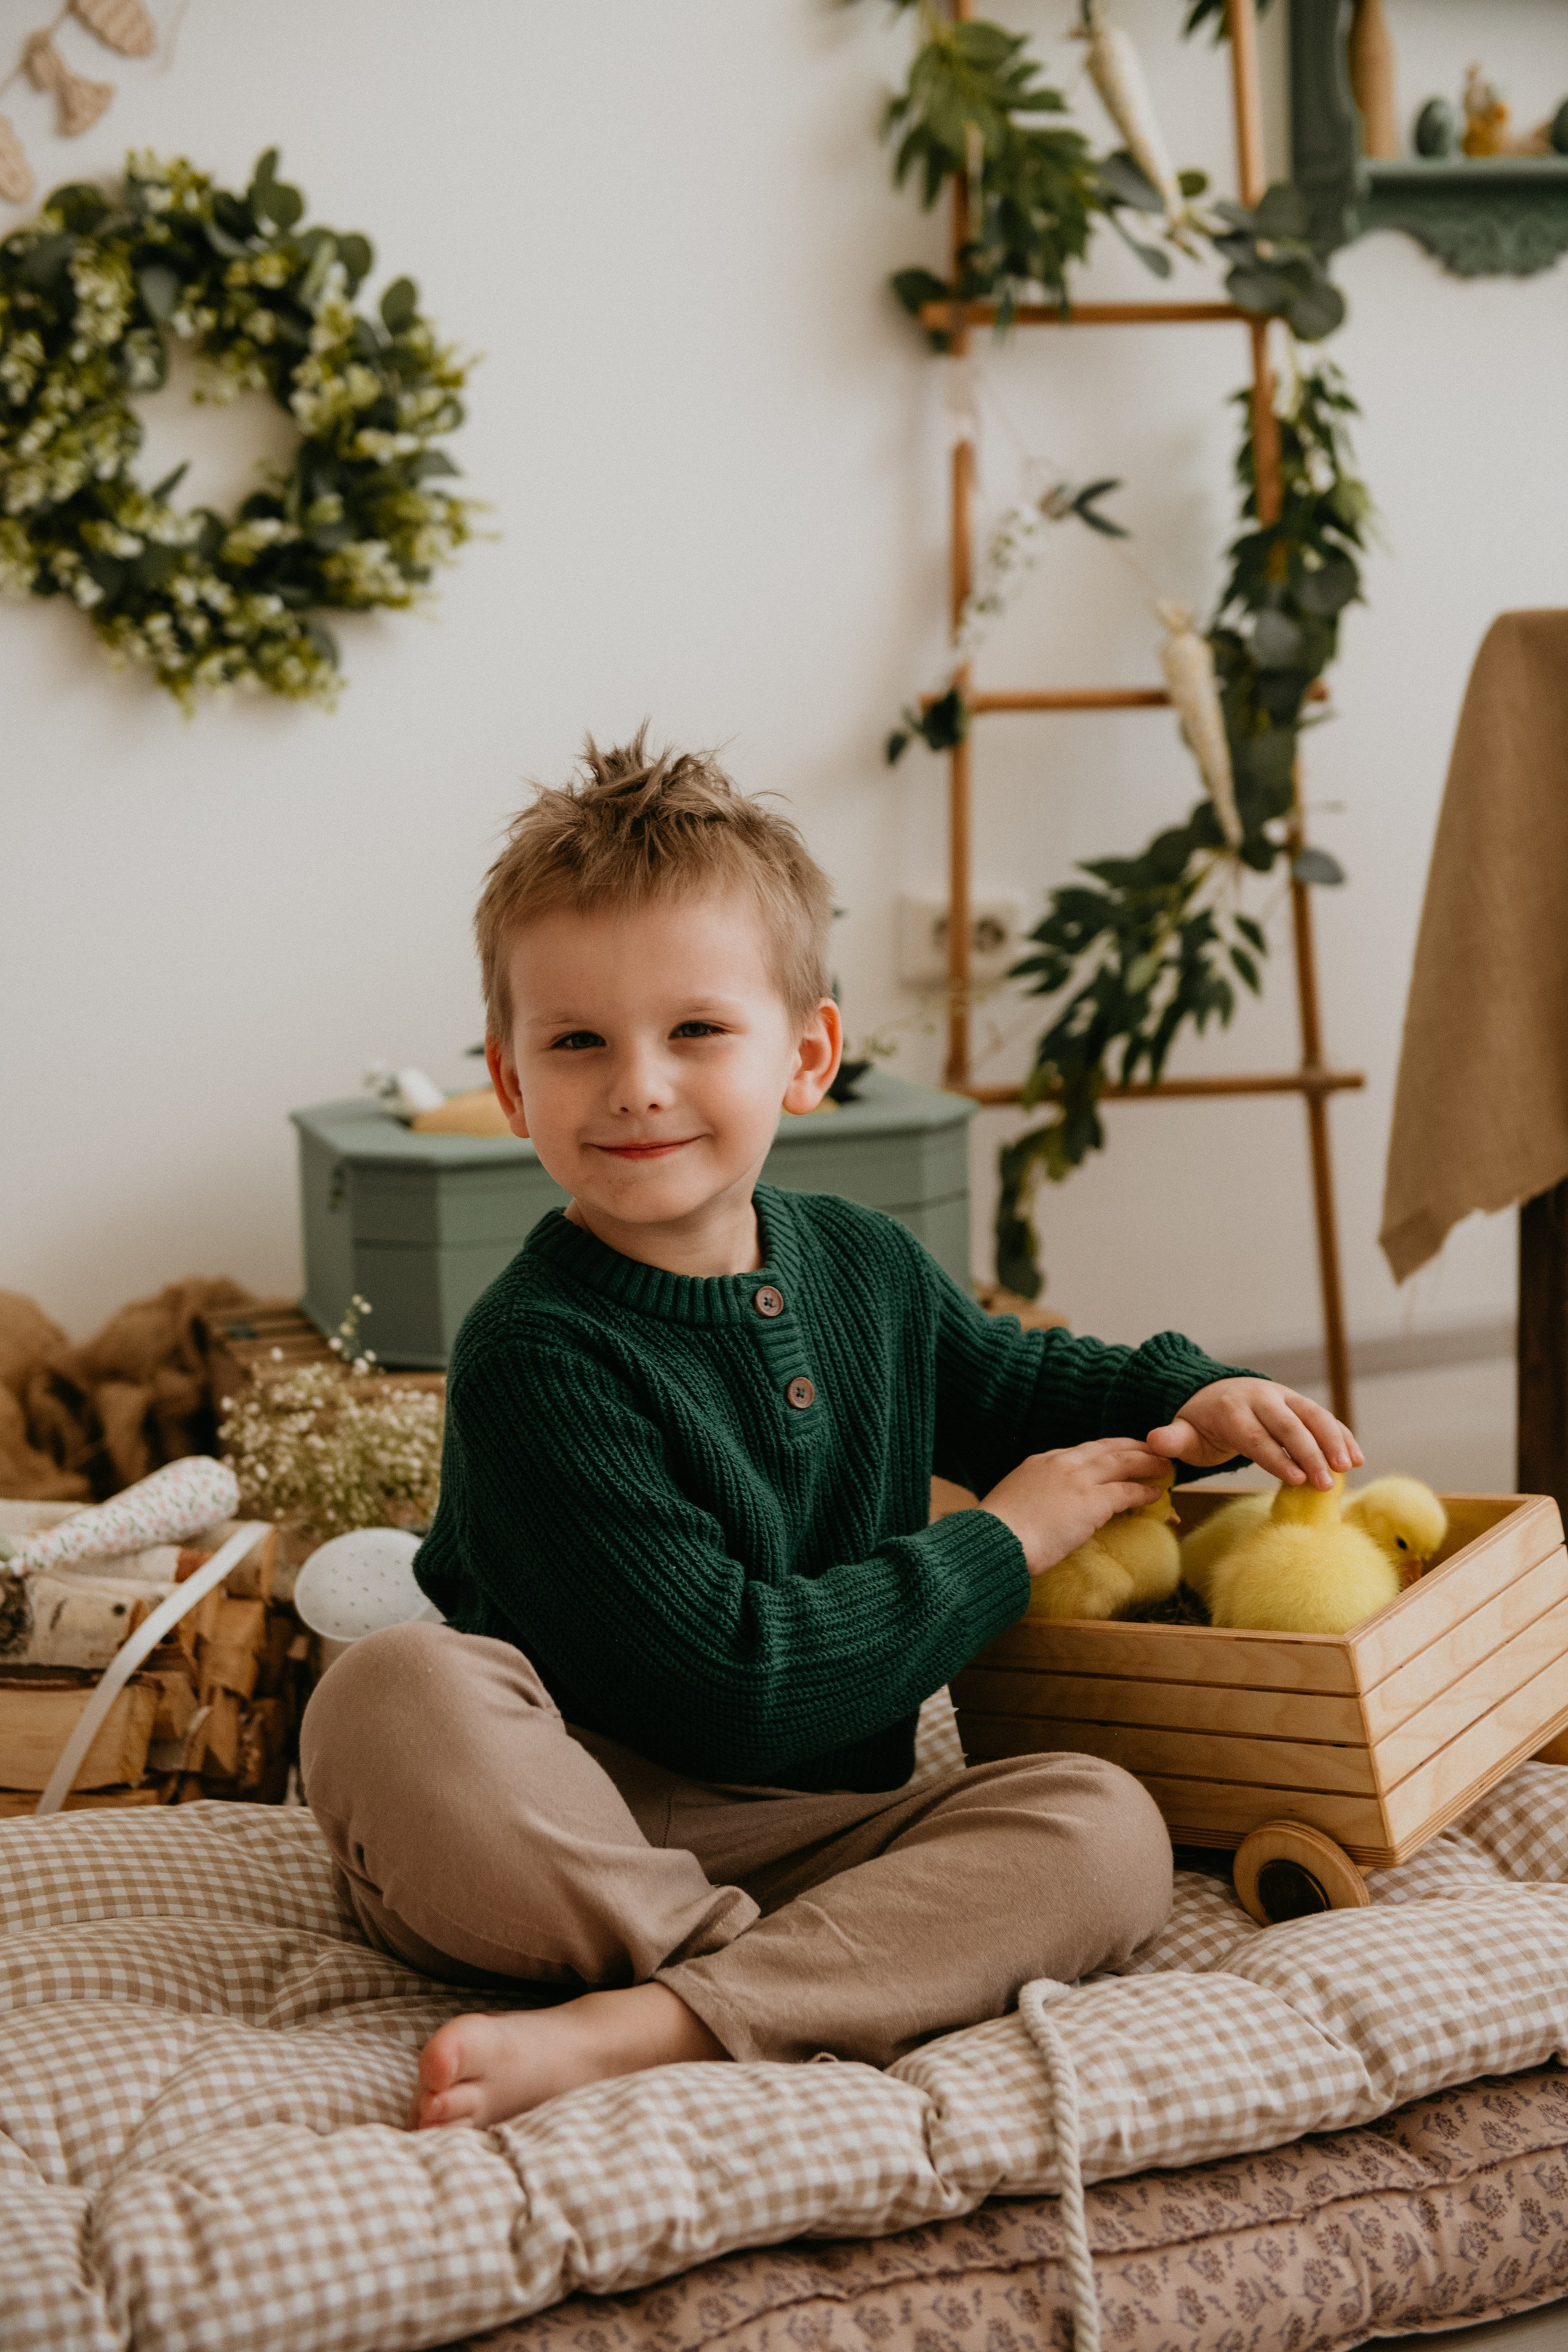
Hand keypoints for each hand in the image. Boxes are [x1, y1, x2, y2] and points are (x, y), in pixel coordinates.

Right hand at [980, 1439, 1169, 1577]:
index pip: (1082, 1450)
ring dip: (1147, 1463)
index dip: (1106, 1450)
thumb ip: (1035, 1496)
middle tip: (1153, 1449)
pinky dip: (1144, 1491)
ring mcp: (1077, 1479)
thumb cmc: (998, 1532)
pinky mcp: (1091, 1501)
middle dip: (1133, 1447)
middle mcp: (1061, 1463)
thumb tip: (1043, 1507)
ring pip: (1122, 1463)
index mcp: (1041, 1461)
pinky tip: (1158, 1495)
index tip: (1120, 1451)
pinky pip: (1126, 1491)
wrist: (995, 1541)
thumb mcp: (1015, 1502)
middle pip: (1107, 1448)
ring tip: (1166, 1466)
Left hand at [1146, 1378, 1362, 1491]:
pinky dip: (1341, 1434)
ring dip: (1333, 1440)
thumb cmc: (1198, 1423)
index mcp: (1231, 1410)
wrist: (1212, 1392)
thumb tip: (1153, 1440)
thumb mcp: (1181, 1432)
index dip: (1276, 1457)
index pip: (1256, 1436)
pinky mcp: (1298, 1401)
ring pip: (1312, 1415)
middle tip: (1326, 1483)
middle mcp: (1260, 1398)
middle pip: (1288, 1426)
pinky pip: (1323, 1416)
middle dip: (1310, 1453)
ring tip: (1349, 1467)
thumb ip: (1171, 1439)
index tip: (1296, 1479)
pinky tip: (1356, 1456)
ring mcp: (1282, 1397)